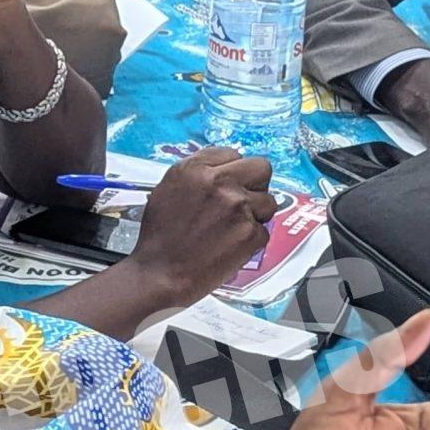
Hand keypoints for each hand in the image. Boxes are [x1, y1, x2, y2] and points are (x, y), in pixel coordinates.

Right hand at [125, 147, 278, 308]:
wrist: (160, 274)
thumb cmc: (160, 238)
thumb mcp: (167, 190)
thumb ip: (197, 175)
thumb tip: (220, 171)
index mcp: (195, 169)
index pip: (233, 154)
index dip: (233, 171)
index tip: (230, 184)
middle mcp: (219, 182)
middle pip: (262, 168)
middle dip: (256, 184)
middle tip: (244, 201)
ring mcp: (238, 207)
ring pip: (269, 202)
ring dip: (256, 215)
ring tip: (233, 230)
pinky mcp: (250, 233)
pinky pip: (264, 232)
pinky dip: (251, 242)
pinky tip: (230, 247)